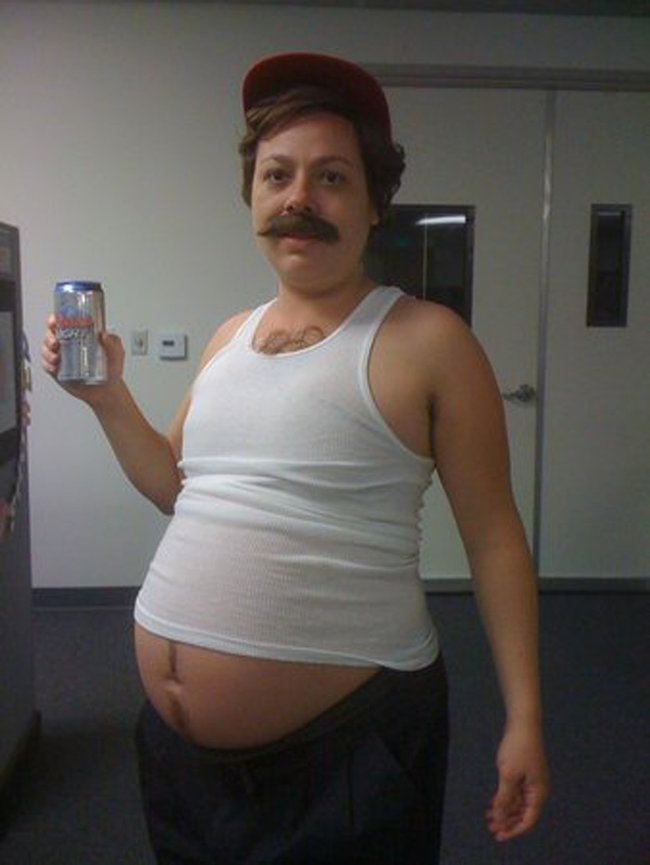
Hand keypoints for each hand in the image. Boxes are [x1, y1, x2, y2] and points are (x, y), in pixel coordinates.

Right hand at [41, 314, 124, 405]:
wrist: (107, 390)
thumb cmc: (111, 369)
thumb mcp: (116, 353)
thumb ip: (113, 343)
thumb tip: (105, 334)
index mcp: (80, 335)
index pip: (64, 322)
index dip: (56, 319)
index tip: (55, 320)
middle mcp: (69, 343)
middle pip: (50, 333)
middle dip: (49, 336)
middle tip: (56, 342)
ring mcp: (62, 356)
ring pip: (46, 348)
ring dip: (47, 351)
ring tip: (56, 357)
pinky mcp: (58, 369)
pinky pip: (46, 364)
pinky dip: (47, 364)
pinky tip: (55, 367)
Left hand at [486, 723, 548, 841]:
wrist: (522, 723)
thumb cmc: (517, 749)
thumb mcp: (508, 775)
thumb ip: (504, 798)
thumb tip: (500, 817)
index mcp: (538, 793)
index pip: (528, 820)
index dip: (514, 830)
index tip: (499, 835)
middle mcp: (537, 789)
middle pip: (523, 813)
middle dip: (507, 821)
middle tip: (490, 827)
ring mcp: (531, 780)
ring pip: (518, 802)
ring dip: (504, 810)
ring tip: (488, 817)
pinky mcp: (524, 772)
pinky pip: (515, 792)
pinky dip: (505, 798)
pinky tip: (492, 802)